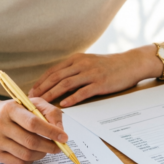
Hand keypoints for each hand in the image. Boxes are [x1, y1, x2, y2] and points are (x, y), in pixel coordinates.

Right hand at [0, 97, 66, 163]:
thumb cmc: (15, 110)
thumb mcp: (32, 103)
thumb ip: (50, 113)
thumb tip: (60, 131)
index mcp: (10, 109)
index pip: (33, 123)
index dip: (50, 132)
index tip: (64, 137)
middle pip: (30, 141)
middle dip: (49, 146)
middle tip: (59, 147)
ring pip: (26, 155)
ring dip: (42, 154)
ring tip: (46, 149)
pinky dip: (31, 161)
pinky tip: (33, 153)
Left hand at [29, 49, 157, 107]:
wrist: (131, 63)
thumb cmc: (110, 65)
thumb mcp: (89, 62)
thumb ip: (75, 69)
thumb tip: (59, 81)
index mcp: (77, 59)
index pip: (54, 70)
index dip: (41, 81)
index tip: (32, 91)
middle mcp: (82, 64)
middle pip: (56, 77)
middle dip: (42, 89)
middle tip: (32, 99)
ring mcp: (91, 73)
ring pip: (66, 84)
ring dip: (52, 94)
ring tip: (43, 103)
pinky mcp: (100, 83)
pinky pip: (83, 91)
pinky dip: (72, 98)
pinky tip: (64, 105)